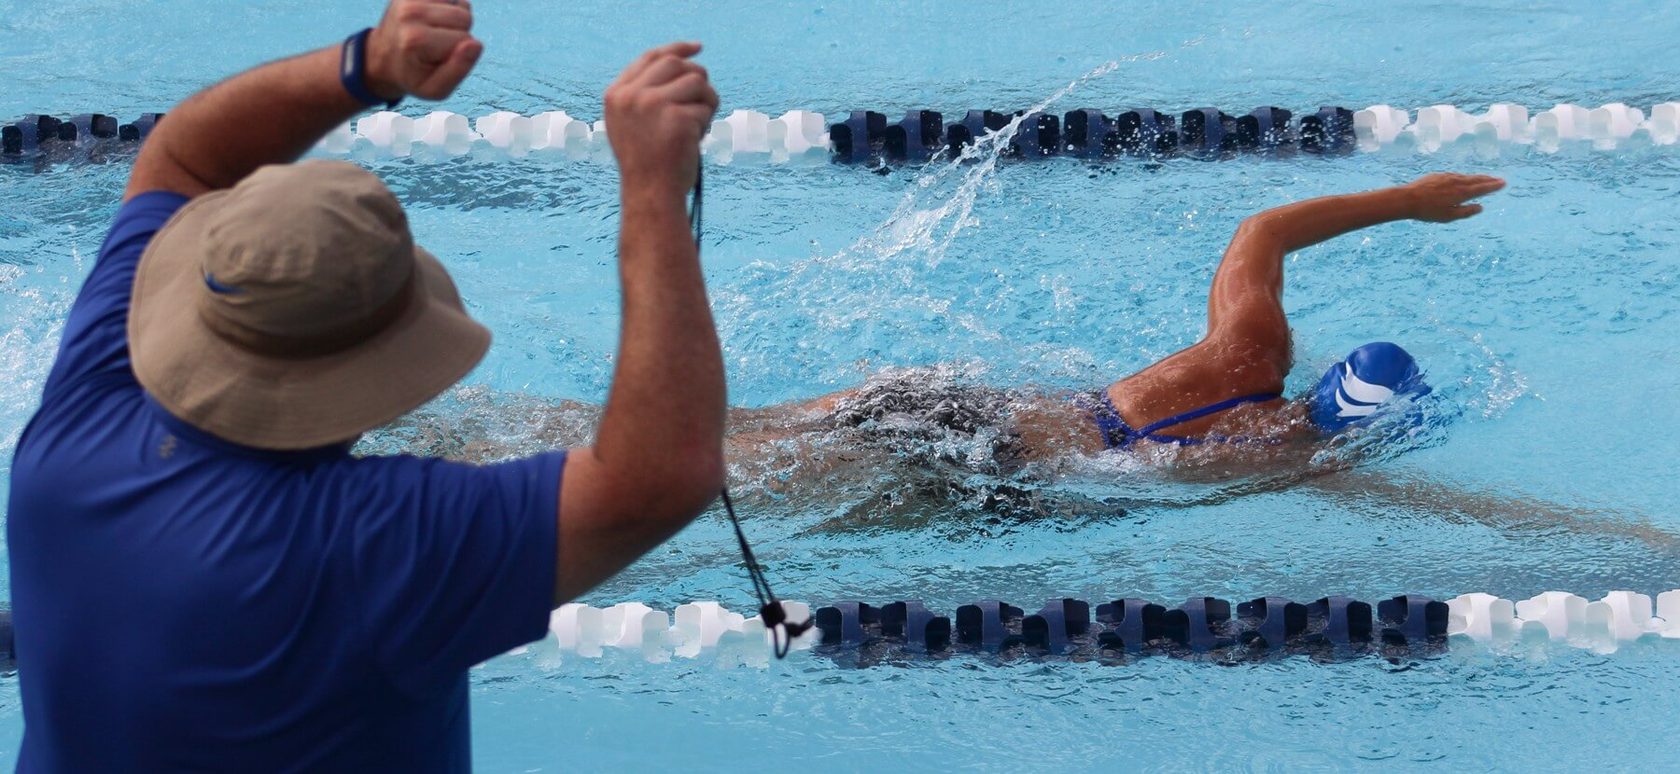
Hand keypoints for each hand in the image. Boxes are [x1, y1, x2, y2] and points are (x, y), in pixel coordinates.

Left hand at [365, 0, 483, 101]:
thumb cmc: (413, 76)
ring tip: (434, 33)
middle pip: (465, 18)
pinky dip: (448, 8)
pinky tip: (432, 20)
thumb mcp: (435, 89)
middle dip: (458, 35)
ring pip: (462, 4)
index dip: (459, 54)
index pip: (467, 40)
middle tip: (436, 46)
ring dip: (453, 20)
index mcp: (416, 39)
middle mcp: (411, 12)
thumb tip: (476, 44)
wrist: (382, 58)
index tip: (437, 60)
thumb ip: (458, 71)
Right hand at [604, 42, 719, 196]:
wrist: (651, 195)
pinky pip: (705, 108)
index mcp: (617, 95)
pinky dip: (706, 124)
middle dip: (697, 79)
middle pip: (676, 64)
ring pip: (696, 81)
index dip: (677, 49)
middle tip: (703, 101)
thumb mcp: (634, 125)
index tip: (698, 48)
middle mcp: (631, 96)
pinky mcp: (676, 118)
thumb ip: (646, 95)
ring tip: (699, 126)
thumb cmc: (648, 165)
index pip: (651, 58)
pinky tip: (695, 142)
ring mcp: (653, 106)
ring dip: (706, 102)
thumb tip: (685, 66)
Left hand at [1402, 173, 1505, 221]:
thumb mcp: (1449, 216)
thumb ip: (1466, 212)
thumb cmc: (1428, 211)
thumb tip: (1480, 207)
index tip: (1503, 183)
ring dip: (1477, 177)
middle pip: (1476, 180)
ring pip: (1466, 176)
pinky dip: (1464, 177)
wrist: (1407, 199)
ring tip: (1486, 178)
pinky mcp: (1438, 175)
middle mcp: (1456, 182)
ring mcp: (1447, 177)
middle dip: (1488, 180)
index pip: (1482, 188)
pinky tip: (1464, 179)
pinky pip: (1456, 175)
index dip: (1493, 186)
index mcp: (1461, 193)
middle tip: (1499, 180)